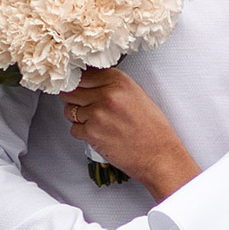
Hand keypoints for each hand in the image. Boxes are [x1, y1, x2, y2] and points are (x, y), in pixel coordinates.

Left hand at [62, 66, 196, 197]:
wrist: (159, 155)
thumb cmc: (152, 128)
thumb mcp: (137, 95)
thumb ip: (113, 85)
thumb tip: (90, 82)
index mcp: (119, 81)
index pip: (84, 74)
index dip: (79, 82)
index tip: (80, 87)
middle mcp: (107, 95)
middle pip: (72, 90)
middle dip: (74, 98)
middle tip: (84, 105)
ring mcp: (97, 114)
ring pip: (69, 110)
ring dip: (77, 116)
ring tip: (95, 121)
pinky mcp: (91, 133)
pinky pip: (74, 129)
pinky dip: (82, 132)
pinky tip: (97, 133)